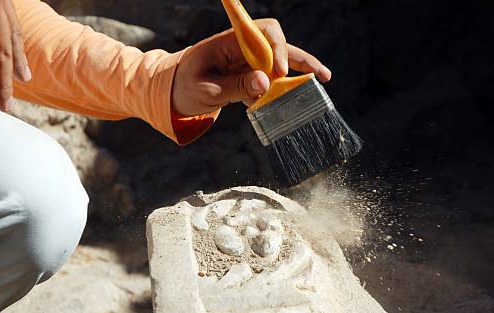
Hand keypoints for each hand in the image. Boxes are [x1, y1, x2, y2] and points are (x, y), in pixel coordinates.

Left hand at [171, 18, 331, 116]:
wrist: (171, 93)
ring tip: (322, 82)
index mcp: (230, 43)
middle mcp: (243, 49)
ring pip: (280, 61)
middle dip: (299, 58)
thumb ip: (235, 87)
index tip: (280, 71)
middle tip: (320, 76)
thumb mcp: (206, 91)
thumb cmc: (184, 86)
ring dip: (300, 71)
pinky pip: (271, 79)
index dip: (277, 48)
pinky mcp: (248, 77)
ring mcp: (247, 63)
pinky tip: (297, 98)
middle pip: (279, 45)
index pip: (263, 32)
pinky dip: (285, 88)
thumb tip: (266, 84)